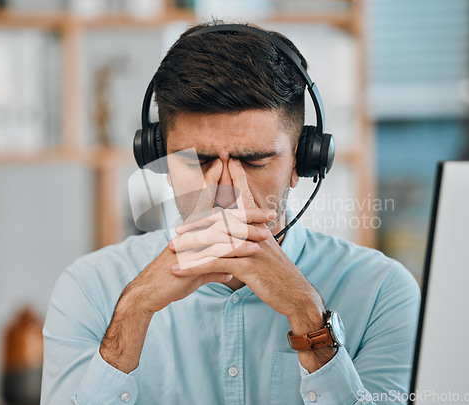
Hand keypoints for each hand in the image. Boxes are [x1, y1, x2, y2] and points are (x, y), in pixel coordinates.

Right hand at [100, 159, 263, 372]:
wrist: (149, 293)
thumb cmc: (172, 281)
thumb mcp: (198, 272)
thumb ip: (214, 268)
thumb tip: (230, 271)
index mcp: (197, 233)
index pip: (224, 218)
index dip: (244, 214)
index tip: (265, 214)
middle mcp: (194, 233)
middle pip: (226, 218)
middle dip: (249, 215)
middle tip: (271, 214)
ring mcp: (191, 244)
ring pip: (223, 232)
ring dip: (246, 232)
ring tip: (266, 235)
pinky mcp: (190, 256)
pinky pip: (216, 250)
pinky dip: (235, 250)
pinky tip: (250, 253)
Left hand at [171, 158, 324, 321]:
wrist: (296, 293)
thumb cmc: (280, 273)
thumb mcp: (268, 250)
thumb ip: (256, 237)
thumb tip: (246, 229)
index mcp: (259, 226)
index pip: (245, 198)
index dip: (237, 179)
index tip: (228, 162)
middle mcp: (254, 232)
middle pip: (222, 217)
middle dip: (197, 220)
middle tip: (177, 227)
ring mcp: (251, 247)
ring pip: (214, 240)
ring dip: (190, 245)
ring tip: (172, 249)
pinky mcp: (247, 265)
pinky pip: (215, 263)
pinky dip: (194, 266)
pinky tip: (179, 270)